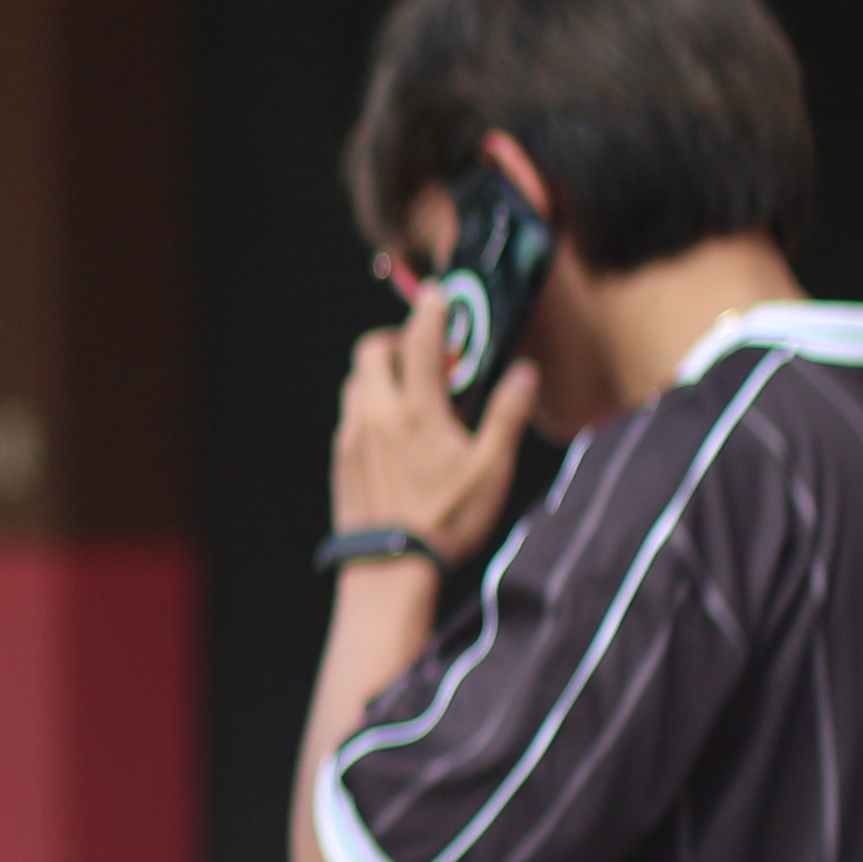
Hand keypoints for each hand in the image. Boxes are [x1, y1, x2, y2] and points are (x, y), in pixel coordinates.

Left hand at [337, 278, 537, 567]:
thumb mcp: (490, 468)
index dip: (429, 311)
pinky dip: (370, 407)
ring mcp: (351, 435)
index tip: (436, 295)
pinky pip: (350, 416)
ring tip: (414, 397)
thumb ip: (505, 415)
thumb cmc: (445, 519)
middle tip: (427, 358)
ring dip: (381, 375)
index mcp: (416, 410)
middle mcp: (376, 414)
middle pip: (370, 352)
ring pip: (356, 383)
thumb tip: (522, 374)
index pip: (420, 341)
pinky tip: (394, 434)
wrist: (387, 566)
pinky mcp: (339, 458)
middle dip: (396, 342)